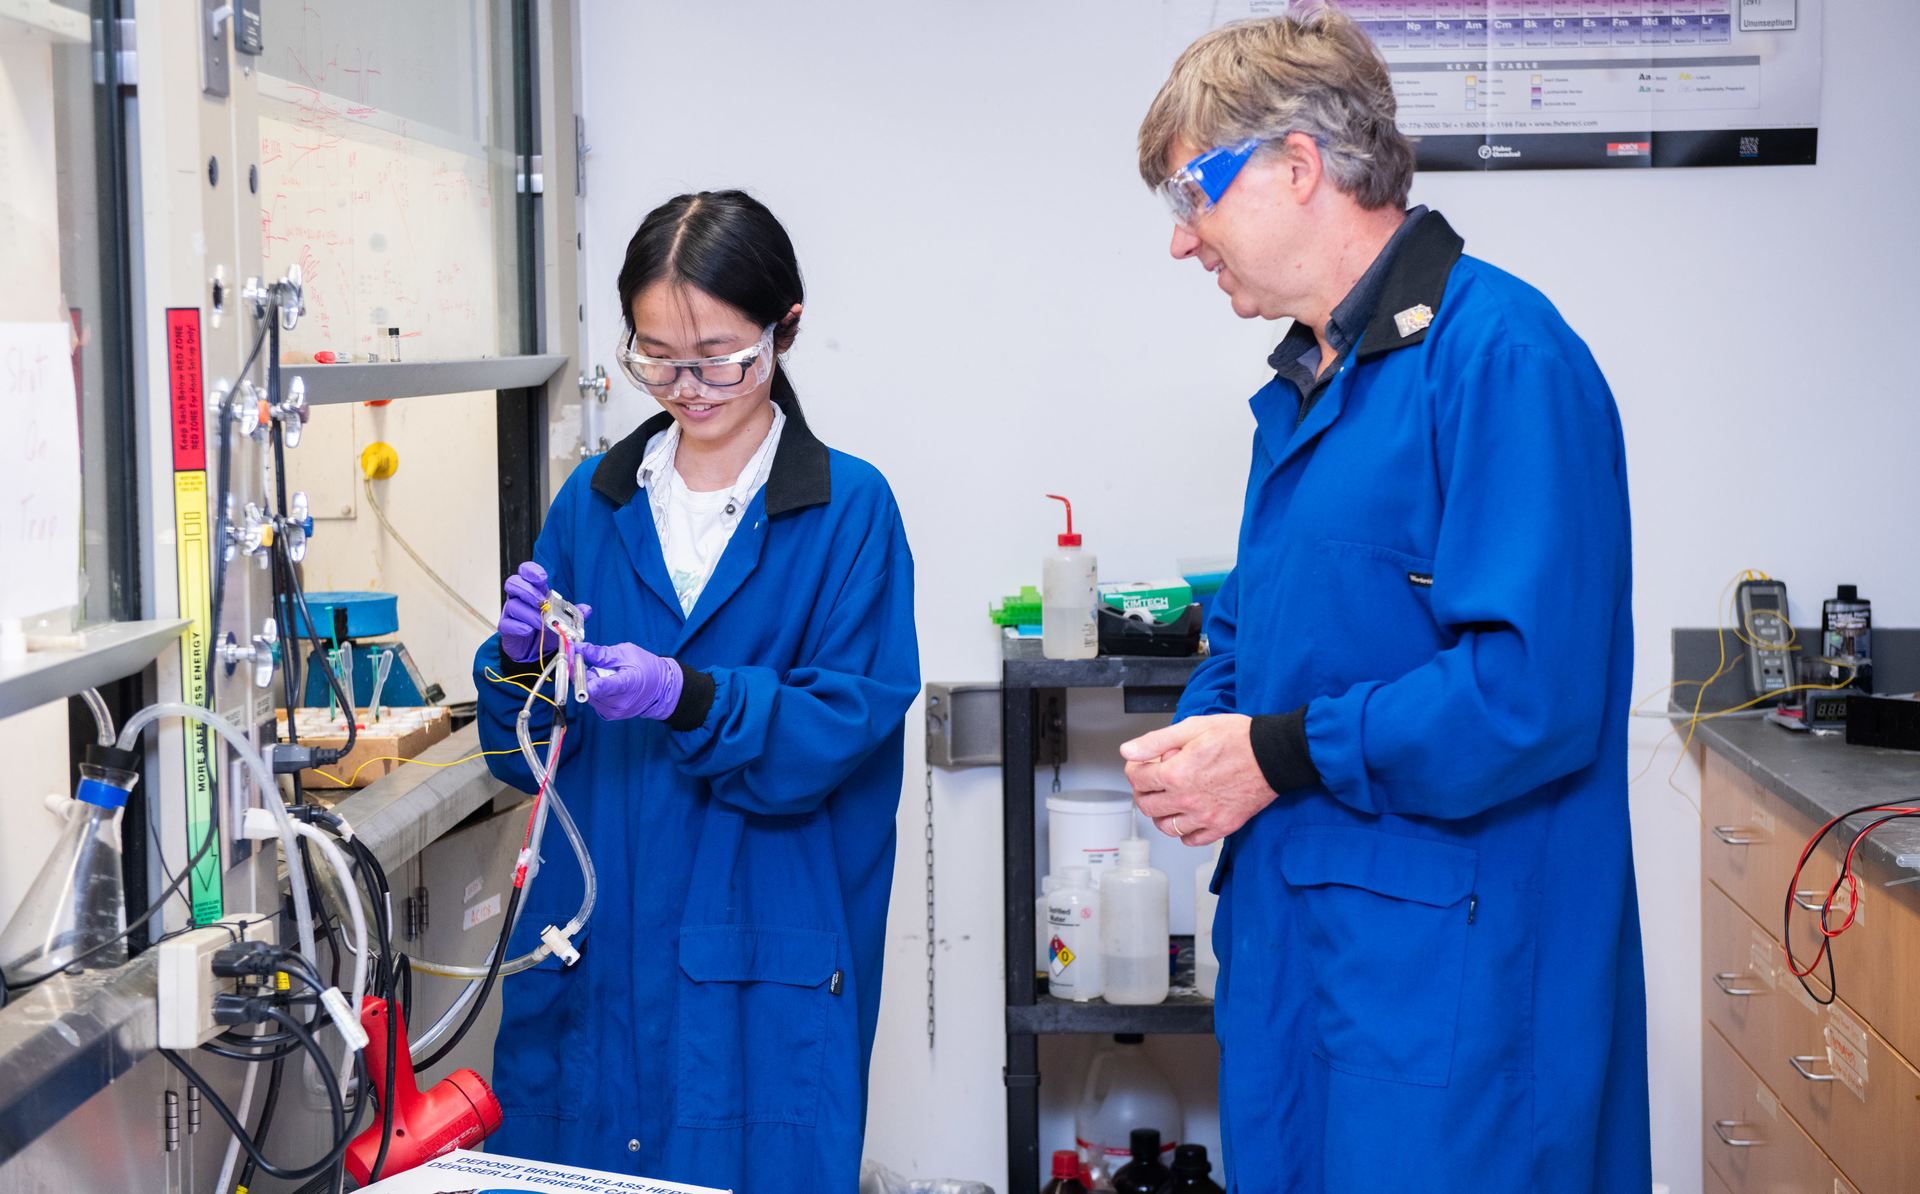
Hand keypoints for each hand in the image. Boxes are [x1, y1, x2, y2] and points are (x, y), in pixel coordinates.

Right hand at [498, 561, 589, 661]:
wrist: (533, 650)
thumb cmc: (545, 629)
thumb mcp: (562, 620)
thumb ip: (574, 614)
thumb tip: (587, 609)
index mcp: (533, 590)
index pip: (526, 572)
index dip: (531, 571)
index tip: (542, 578)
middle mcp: (519, 598)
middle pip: (513, 583)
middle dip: (528, 591)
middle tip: (541, 602)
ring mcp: (511, 613)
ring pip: (511, 604)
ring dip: (528, 612)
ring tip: (541, 622)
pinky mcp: (506, 628)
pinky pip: (507, 623)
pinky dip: (518, 626)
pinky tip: (528, 630)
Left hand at [578, 640, 683, 721]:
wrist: (661, 687)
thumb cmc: (646, 667)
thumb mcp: (625, 653)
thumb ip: (599, 653)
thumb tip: (577, 649)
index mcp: (627, 683)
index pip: (602, 686)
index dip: (584, 679)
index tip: (575, 668)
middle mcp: (620, 703)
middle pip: (590, 689)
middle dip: (588, 675)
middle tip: (600, 666)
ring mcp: (615, 712)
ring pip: (590, 695)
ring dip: (593, 684)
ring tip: (610, 677)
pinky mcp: (611, 716)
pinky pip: (594, 701)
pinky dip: (597, 692)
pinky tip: (609, 687)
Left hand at [1120, 714, 1277, 846]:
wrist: (1274, 755)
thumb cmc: (1238, 738)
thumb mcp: (1193, 728)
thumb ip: (1156, 741)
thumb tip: (1128, 751)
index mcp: (1176, 774)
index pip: (1137, 779)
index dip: (1135, 768)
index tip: (1142, 764)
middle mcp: (1187, 800)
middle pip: (1147, 806)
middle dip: (1143, 791)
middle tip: (1152, 782)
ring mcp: (1204, 817)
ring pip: (1166, 827)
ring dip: (1160, 814)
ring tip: (1168, 800)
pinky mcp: (1221, 827)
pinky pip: (1191, 840)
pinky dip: (1184, 832)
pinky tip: (1187, 817)